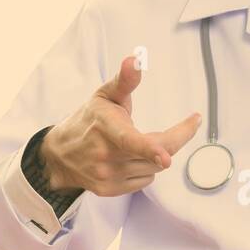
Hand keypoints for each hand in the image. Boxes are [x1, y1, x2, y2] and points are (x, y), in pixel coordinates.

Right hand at [41, 56, 201, 196]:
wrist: (60, 154)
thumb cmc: (89, 120)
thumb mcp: (105, 95)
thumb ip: (125, 80)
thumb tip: (135, 60)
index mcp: (106, 128)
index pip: (131, 141)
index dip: (151, 149)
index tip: (167, 156)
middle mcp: (105, 155)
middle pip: (156, 155)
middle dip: (176, 138)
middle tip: (189, 123)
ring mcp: (107, 176)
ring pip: (153, 168)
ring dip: (157, 154)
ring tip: (143, 142)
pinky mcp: (109, 190)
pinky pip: (144, 180)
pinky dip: (144, 168)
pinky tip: (131, 158)